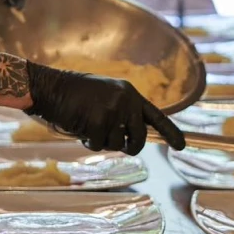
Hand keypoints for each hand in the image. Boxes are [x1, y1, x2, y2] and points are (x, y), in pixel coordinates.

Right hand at [25, 61, 184, 155]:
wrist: (51, 86)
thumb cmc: (74, 95)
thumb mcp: (104, 98)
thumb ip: (121, 114)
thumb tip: (133, 139)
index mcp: (129, 93)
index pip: (156, 116)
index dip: (170, 132)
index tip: (182, 146)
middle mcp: (126, 100)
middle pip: (139, 138)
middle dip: (127, 147)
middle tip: (109, 141)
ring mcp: (113, 110)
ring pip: (116, 144)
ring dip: (101, 141)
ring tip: (87, 124)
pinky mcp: (99, 120)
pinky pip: (98, 145)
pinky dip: (87, 142)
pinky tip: (79, 126)